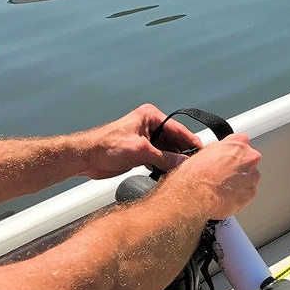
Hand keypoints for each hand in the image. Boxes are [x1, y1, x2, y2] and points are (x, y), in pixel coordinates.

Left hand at [79, 104, 203, 178]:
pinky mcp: (142, 151)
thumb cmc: (105, 146)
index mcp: (150, 116)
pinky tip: (170, 173)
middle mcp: (150, 125)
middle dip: (183, 152)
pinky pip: (159, 158)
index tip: (203, 152)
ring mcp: (146, 139)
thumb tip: (183, 162)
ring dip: (173, 160)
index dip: (191, 141)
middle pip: (175, 140)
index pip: (178, 128)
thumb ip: (164, 157)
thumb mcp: (140, 150)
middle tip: (195, 165)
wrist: (85, 157)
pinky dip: (164, 165)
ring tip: (184, 171)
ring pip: (168, 150)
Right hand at [163, 133, 261, 219]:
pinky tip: (226, 195)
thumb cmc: (196, 175)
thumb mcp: (204, 151)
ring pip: (249, 176)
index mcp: (239, 143)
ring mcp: (253, 176)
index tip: (225, 158)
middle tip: (222, 173)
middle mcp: (250, 157)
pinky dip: (239, 193)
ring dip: (239, 180)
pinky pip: (247, 191)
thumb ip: (219, 149)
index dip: (230, 152)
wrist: (196, 197)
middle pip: (247, 159)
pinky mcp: (252, 192)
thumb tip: (220, 153)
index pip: (240, 143)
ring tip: (222, 186)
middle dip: (237, 166)